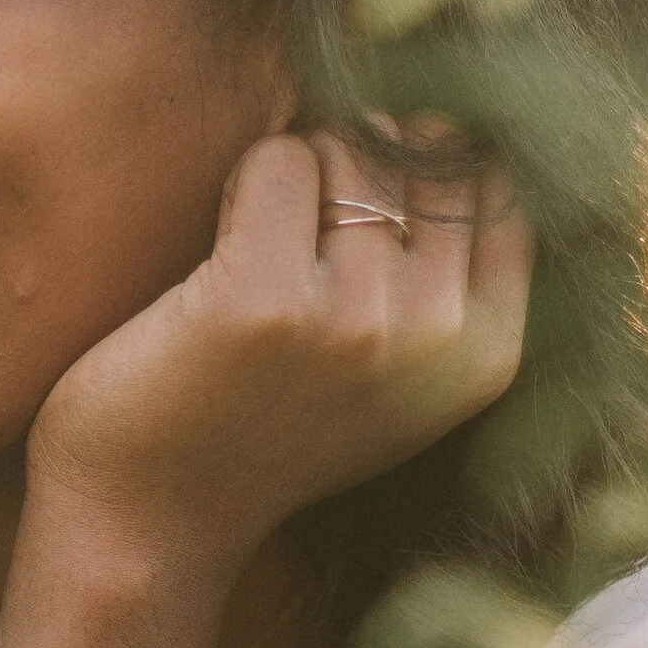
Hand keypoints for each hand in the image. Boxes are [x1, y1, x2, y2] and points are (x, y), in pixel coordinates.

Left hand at [21, 127, 533, 593]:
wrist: (149, 525)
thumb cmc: (264, 426)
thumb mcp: (396, 371)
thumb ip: (448, 271)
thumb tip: (457, 121)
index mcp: (488, 354)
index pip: (497, 181)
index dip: (425, 165)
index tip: (360, 222)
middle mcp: (437, 336)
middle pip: (425, 152)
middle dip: (359, 163)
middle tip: (300, 240)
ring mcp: (354, 317)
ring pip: (348, 148)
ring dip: (293, 174)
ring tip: (257, 258)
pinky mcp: (264, 297)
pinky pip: (277, 160)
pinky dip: (240, 182)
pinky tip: (218, 259)